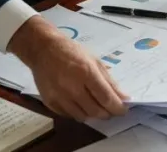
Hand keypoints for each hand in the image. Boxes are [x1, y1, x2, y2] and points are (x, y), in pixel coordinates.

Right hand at [9, 17, 128, 120]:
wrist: (42, 49)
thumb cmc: (71, 52)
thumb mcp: (94, 61)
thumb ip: (109, 81)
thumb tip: (124, 98)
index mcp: (86, 73)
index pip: (106, 98)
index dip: (117, 108)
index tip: (123, 110)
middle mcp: (72, 87)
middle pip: (95, 110)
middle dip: (107, 113)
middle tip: (110, 109)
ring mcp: (59, 96)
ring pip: (82, 116)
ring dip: (92, 114)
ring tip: (96, 106)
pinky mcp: (49, 102)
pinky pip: (68, 115)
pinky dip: (78, 113)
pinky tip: (80, 104)